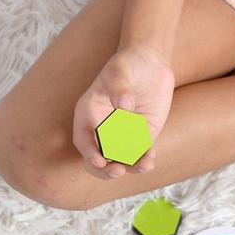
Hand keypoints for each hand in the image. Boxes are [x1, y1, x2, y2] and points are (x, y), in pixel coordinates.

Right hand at [73, 45, 174, 179]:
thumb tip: (123, 106)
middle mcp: (103, 128)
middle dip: (105, 170)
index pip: (83, 140)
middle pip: (98, 157)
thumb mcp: (120, 70)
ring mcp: (123, 134)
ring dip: (130, 167)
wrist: (151, 62)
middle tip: (117, 172)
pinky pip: (141, 152)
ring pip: (121, 159)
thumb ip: (119, 87)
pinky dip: (145, 159)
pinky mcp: (142, 135)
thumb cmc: (129, 63)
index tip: (100, 161)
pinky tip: (150, 159)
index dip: (89, 154)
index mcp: (88, 114)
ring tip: (144, 166)